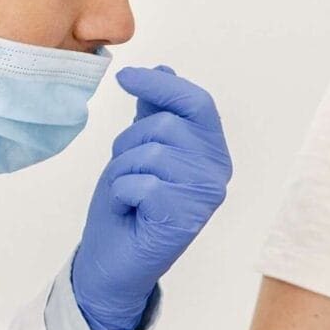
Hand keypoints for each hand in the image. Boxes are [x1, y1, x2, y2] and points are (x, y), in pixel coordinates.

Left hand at [71, 66, 230, 329]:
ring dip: (123, 170)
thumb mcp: (139, 148)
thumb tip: (165, 69)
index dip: (161, 86)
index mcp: (212, 152)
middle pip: (166, 126)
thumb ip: (156, 112)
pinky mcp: (184, 220)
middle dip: (130, 143)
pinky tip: (130, 210)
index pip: (197, 103)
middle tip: (128, 172)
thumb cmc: (128, 205)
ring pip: (151, 153)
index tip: (125, 78)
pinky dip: (122, 193)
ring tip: (129, 194)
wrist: (113, 261)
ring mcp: (204, 198)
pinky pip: (141, 184)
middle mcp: (217, 172)